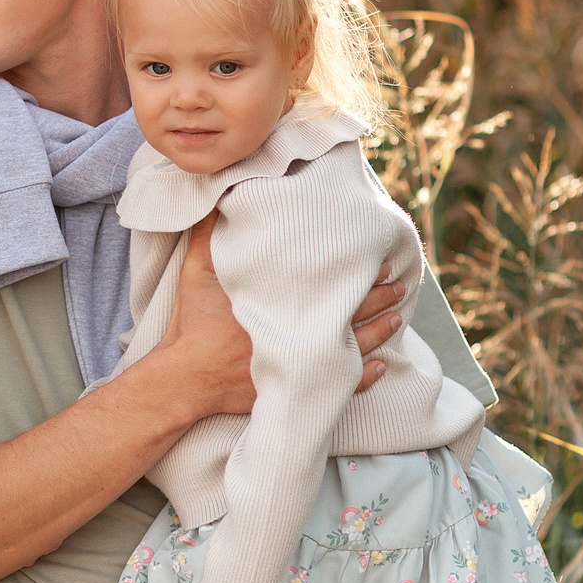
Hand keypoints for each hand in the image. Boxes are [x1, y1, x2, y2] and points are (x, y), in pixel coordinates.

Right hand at [152, 236, 406, 422]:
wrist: (185, 377)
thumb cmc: (193, 322)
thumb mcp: (197, 269)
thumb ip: (211, 233)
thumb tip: (219, 195)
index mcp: (281, 300)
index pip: (333, 283)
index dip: (359, 272)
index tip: (378, 261)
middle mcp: (298, 331)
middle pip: (350, 312)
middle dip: (377, 297)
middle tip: (396, 283)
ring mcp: (300, 363)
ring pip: (353, 348)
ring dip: (379, 332)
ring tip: (398, 317)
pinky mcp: (296, 387)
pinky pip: (341, 386)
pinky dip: (364, 377)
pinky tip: (380, 367)